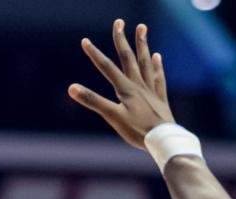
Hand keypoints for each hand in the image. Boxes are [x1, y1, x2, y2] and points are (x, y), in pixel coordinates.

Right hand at [68, 19, 173, 148]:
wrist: (164, 140)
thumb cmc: (137, 131)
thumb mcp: (112, 116)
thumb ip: (93, 101)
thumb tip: (72, 88)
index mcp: (126, 89)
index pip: (107, 68)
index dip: (95, 54)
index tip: (85, 41)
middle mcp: (138, 85)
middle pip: (129, 58)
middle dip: (122, 40)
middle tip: (119, 22)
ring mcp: (150, 91)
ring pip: (145, 63)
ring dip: (142, 45)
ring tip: (142, 28)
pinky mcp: (160, 99)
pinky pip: (158, 77)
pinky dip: (157, 66)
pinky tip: (157, 56)